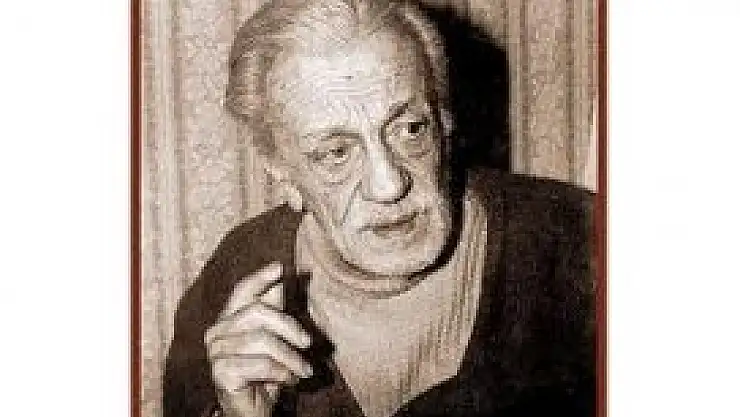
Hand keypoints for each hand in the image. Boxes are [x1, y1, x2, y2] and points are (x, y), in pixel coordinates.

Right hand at [205, 262, 312, 416]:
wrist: (253, 411)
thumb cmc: (265, 373)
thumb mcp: (275, 339)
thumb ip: (275, 308)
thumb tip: (283, 274)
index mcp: (229, 319)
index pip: (242, 291)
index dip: (260, 278)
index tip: (280, 267)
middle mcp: (217, 332)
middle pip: (257, 312)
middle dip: (289, 326)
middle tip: (308, 344)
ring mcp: (216, 353)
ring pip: (263, 340)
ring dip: (291, 358)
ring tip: (303, 370)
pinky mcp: (221, 374)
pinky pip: (260, 364)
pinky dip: (282, 372)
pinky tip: (290, 381)